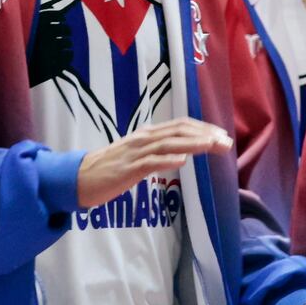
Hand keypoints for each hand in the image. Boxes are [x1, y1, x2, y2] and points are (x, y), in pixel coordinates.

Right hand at [75, 119, 230, 207]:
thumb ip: (158, 150)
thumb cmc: (110, 169)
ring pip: (168, 144)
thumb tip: (183, 151)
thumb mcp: (137, 155)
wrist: (79, 178)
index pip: (180, 126)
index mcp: (147, 135)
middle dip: (205, 135)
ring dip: (192, 143)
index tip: (221, 135)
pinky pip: (150, 162)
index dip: (202, 128)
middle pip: (179, 131)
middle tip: (226, 142)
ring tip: (211, 145)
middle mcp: (144, 139)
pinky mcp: (127, 169)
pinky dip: (167, 159)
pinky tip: (182, 160)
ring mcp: (135, 153)